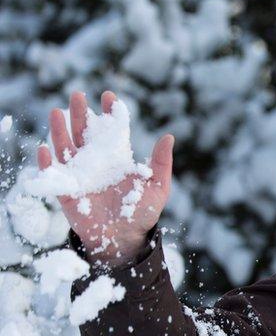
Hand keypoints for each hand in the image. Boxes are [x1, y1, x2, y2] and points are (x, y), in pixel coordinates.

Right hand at [37, 90, 173, 266]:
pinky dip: (48, 163)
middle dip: (80, 114)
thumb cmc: (142, 213)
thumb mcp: (157, 187)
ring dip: (60, 131)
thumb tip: (169, 136)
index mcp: (116, 159)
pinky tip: (46, 149)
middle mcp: (96, 164)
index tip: (109, 96)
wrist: (126, 240)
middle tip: (78, 95)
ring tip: (58, 112)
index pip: (111, 131)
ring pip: (66, 149)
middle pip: (84, 134)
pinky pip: (54, 176)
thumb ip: (161, 163)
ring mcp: (80, 176)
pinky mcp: (68, 193)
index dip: (109, 113)